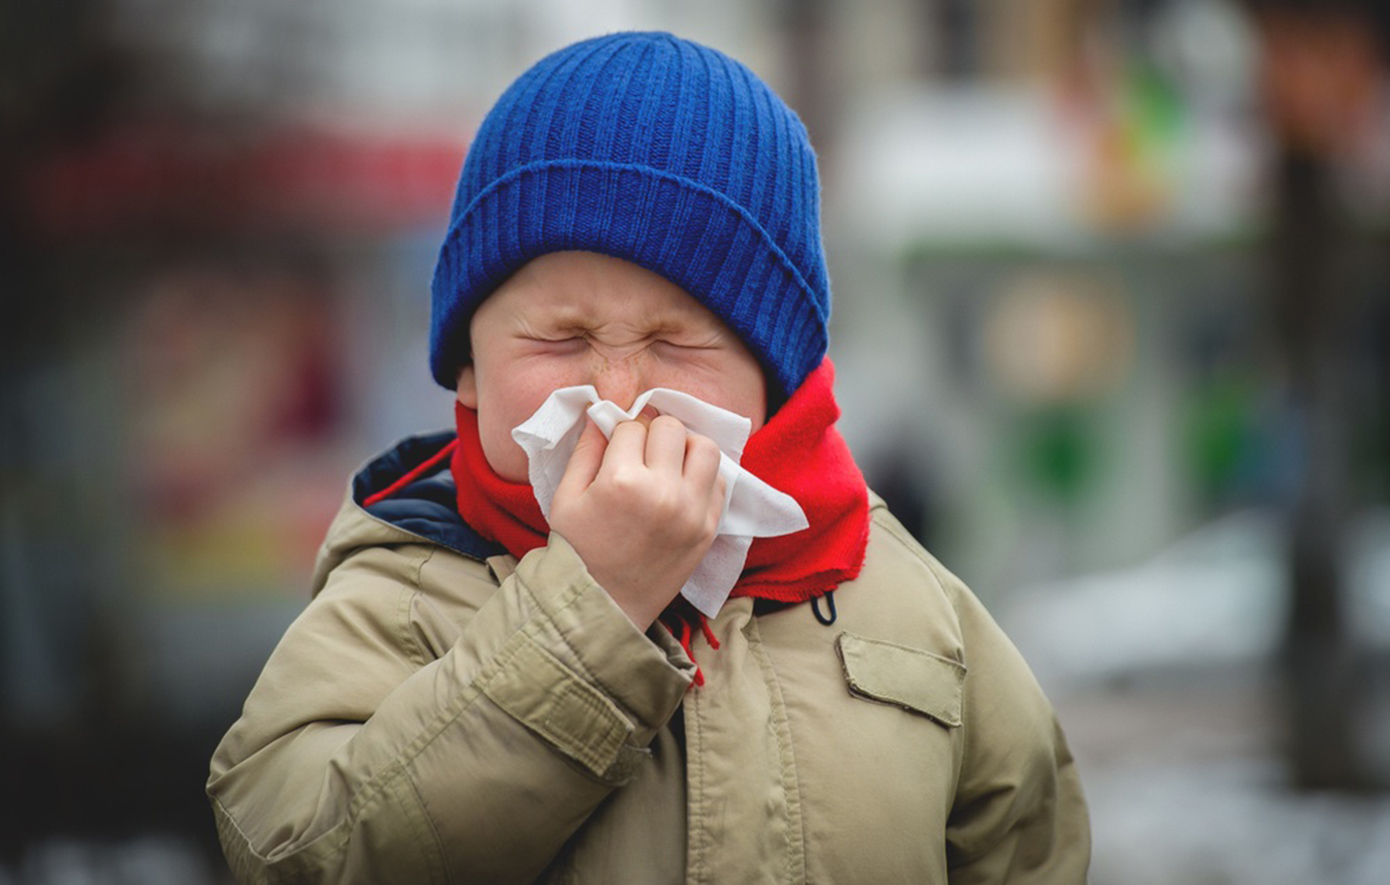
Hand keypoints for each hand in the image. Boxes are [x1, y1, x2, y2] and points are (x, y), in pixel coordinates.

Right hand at [549, 408, 724, 628]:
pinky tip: (681, 486)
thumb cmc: (577, 550)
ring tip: (667, 462)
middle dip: (653, 432)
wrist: (604, 606)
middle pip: (671, 427)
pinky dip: (702, 476)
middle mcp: (663, 492)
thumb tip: (603, 413)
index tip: (616, 446)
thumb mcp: (566, 496)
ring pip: (704, 448)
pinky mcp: (709, 529)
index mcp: (622, 481)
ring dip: (685, 447)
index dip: (621, 432)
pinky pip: (719, 482)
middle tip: (641, 451)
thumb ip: (586, 449)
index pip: (632, 425)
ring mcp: (692, 512)